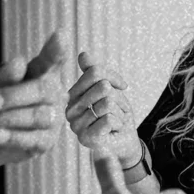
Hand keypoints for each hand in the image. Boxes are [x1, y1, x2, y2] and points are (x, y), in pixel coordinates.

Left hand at [0, 31, 69, 168]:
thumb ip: (2, 75)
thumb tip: (19, 63)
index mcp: (41, 72)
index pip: (52, 59)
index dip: (57, 49)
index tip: (61, 35)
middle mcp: (53, 93)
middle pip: (43, 89)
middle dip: (12, 96)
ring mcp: (53, 118)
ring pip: (39, 115)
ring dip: (8, 118)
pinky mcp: (46, 141)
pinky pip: (34, 138)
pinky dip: (14, 136)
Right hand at [65, 51, 139, 165]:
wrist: (124, 138)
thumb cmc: (116, 112)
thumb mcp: (110, 88)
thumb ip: (95, 71)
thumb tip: (82, 54)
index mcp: (72, 95)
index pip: (95, 72)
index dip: (114, 78)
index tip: (121, 88)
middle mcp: (69, 110)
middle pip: (102, 86)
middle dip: (118, 98)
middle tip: (117, 110)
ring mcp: (76, 125)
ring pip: (107, 103)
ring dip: (119, 112)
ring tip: (115, 121)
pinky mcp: (86, 139)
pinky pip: (109, 119)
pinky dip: (119, 123)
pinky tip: (113, 131)